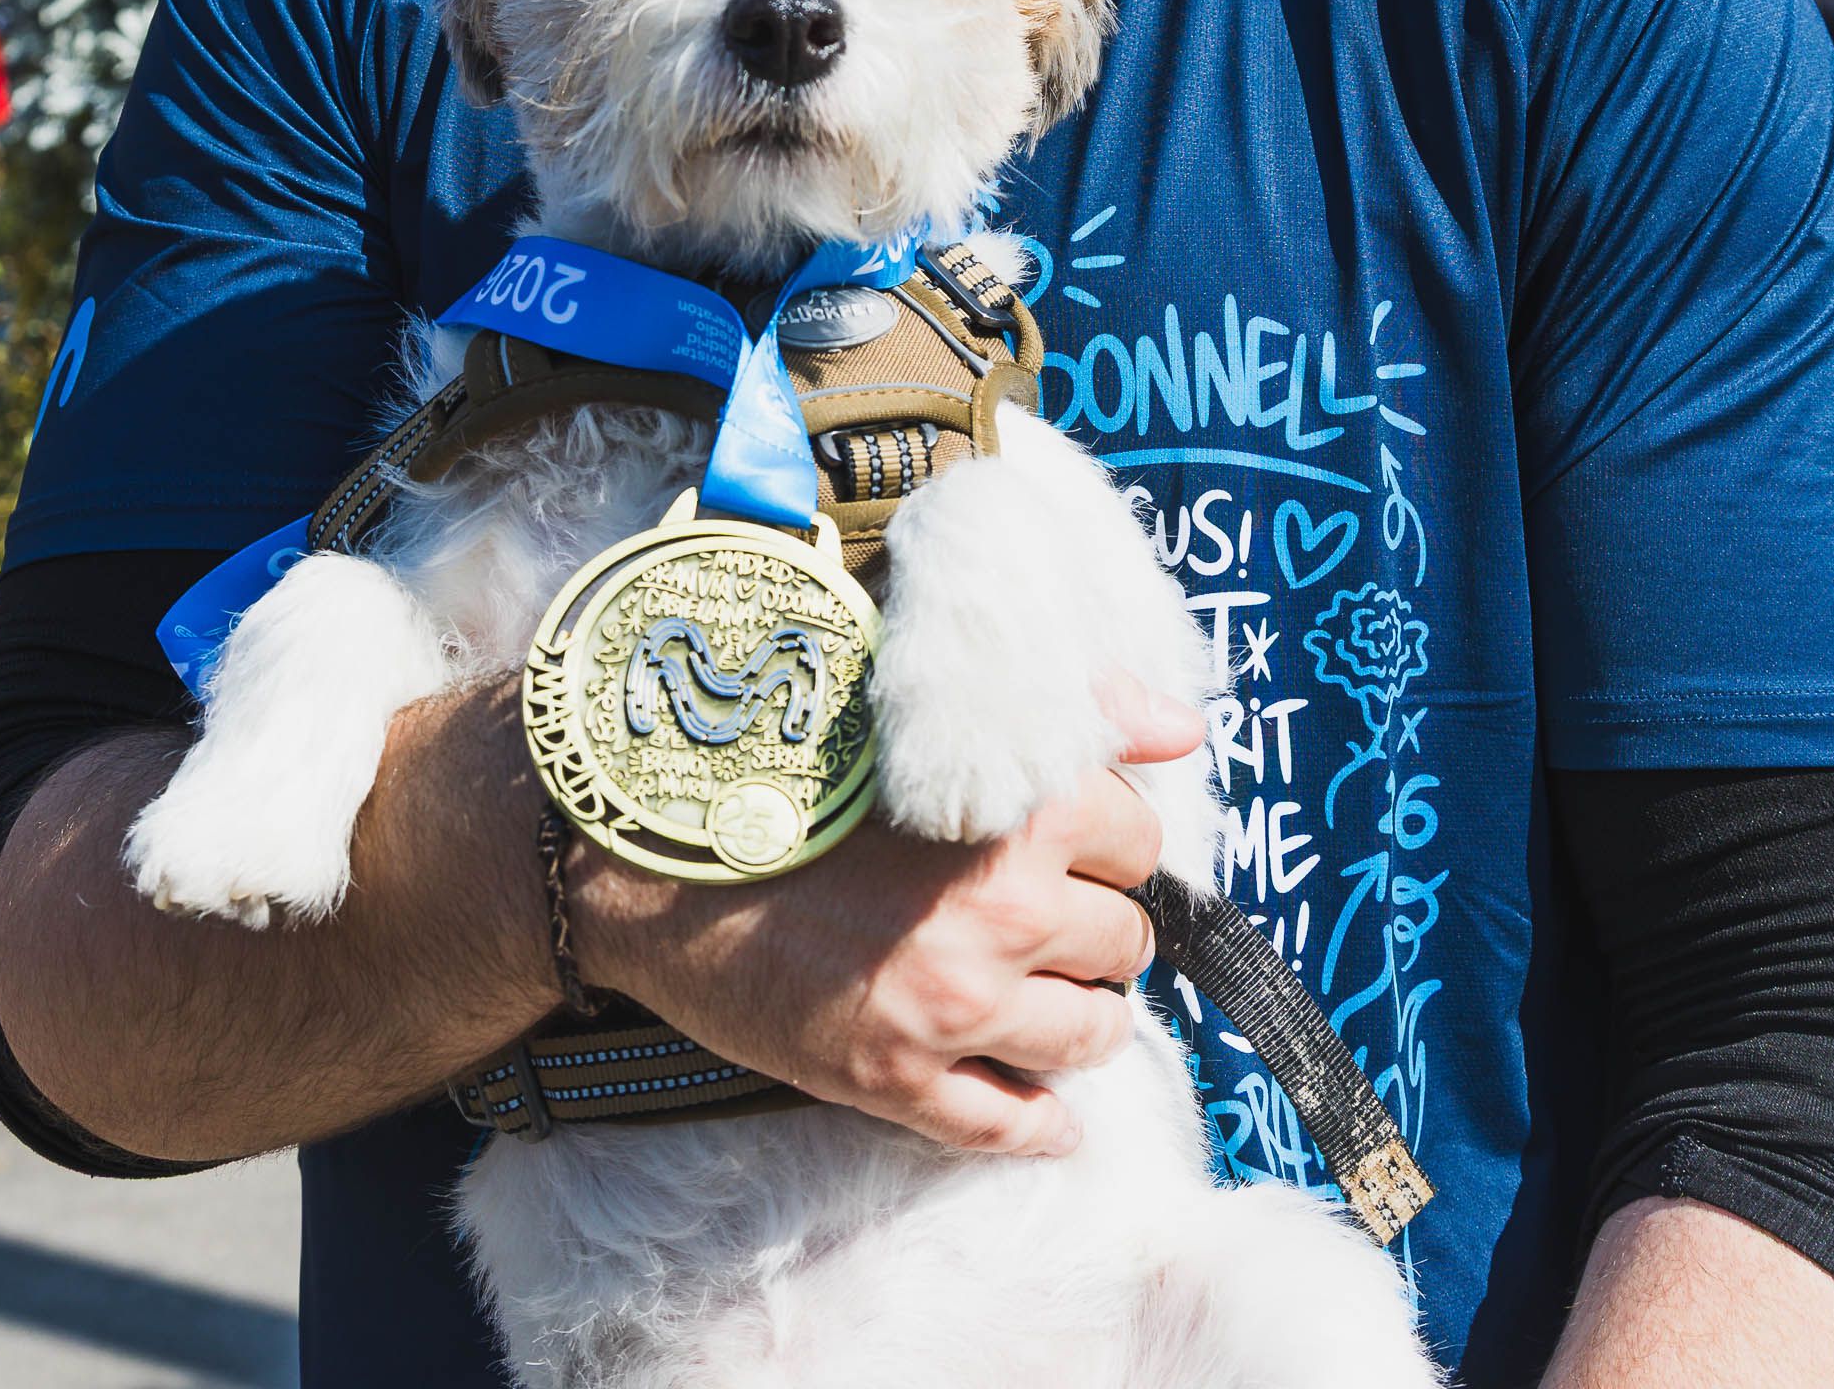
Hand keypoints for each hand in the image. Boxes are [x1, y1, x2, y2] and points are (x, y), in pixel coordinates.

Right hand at [568, 686, 1202, 1155]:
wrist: (650, 854)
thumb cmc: (783, 763)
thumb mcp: (925, 709)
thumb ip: (1076, 708)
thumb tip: (1183, 733)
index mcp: (1016, 808)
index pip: (1140, 840)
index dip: (1105, 839)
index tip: (1066, 842)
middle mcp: (1001, 912)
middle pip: (1126, 942)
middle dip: (1093, 927)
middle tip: (1038, 914)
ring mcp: (952, 1005)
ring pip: (1094, 1036)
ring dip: (1075, 1015)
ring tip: (1026, 988)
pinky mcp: (899, 1079)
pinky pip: (1018, 1126)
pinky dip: (1040, 1119)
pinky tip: (1029, 1094)